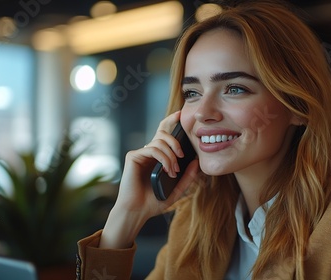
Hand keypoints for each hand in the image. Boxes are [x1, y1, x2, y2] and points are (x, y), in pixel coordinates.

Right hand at [100, 111, 198, 248]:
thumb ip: (187, 177)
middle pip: (163, 132)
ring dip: (171, 155)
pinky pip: (152, 149)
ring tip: (174, 171)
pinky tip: (167, 170)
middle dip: (175, 140)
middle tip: (182, 155)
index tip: (181, 115)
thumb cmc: (154, 201)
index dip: (171, 121)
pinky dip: (163, 158)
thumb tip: (197, 162)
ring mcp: (140, 153)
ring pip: (159, 141)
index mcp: (157, 157)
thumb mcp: (176, 189)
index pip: (164, 133)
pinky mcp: (133, 156)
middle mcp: (148, 152)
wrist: (137, 211)